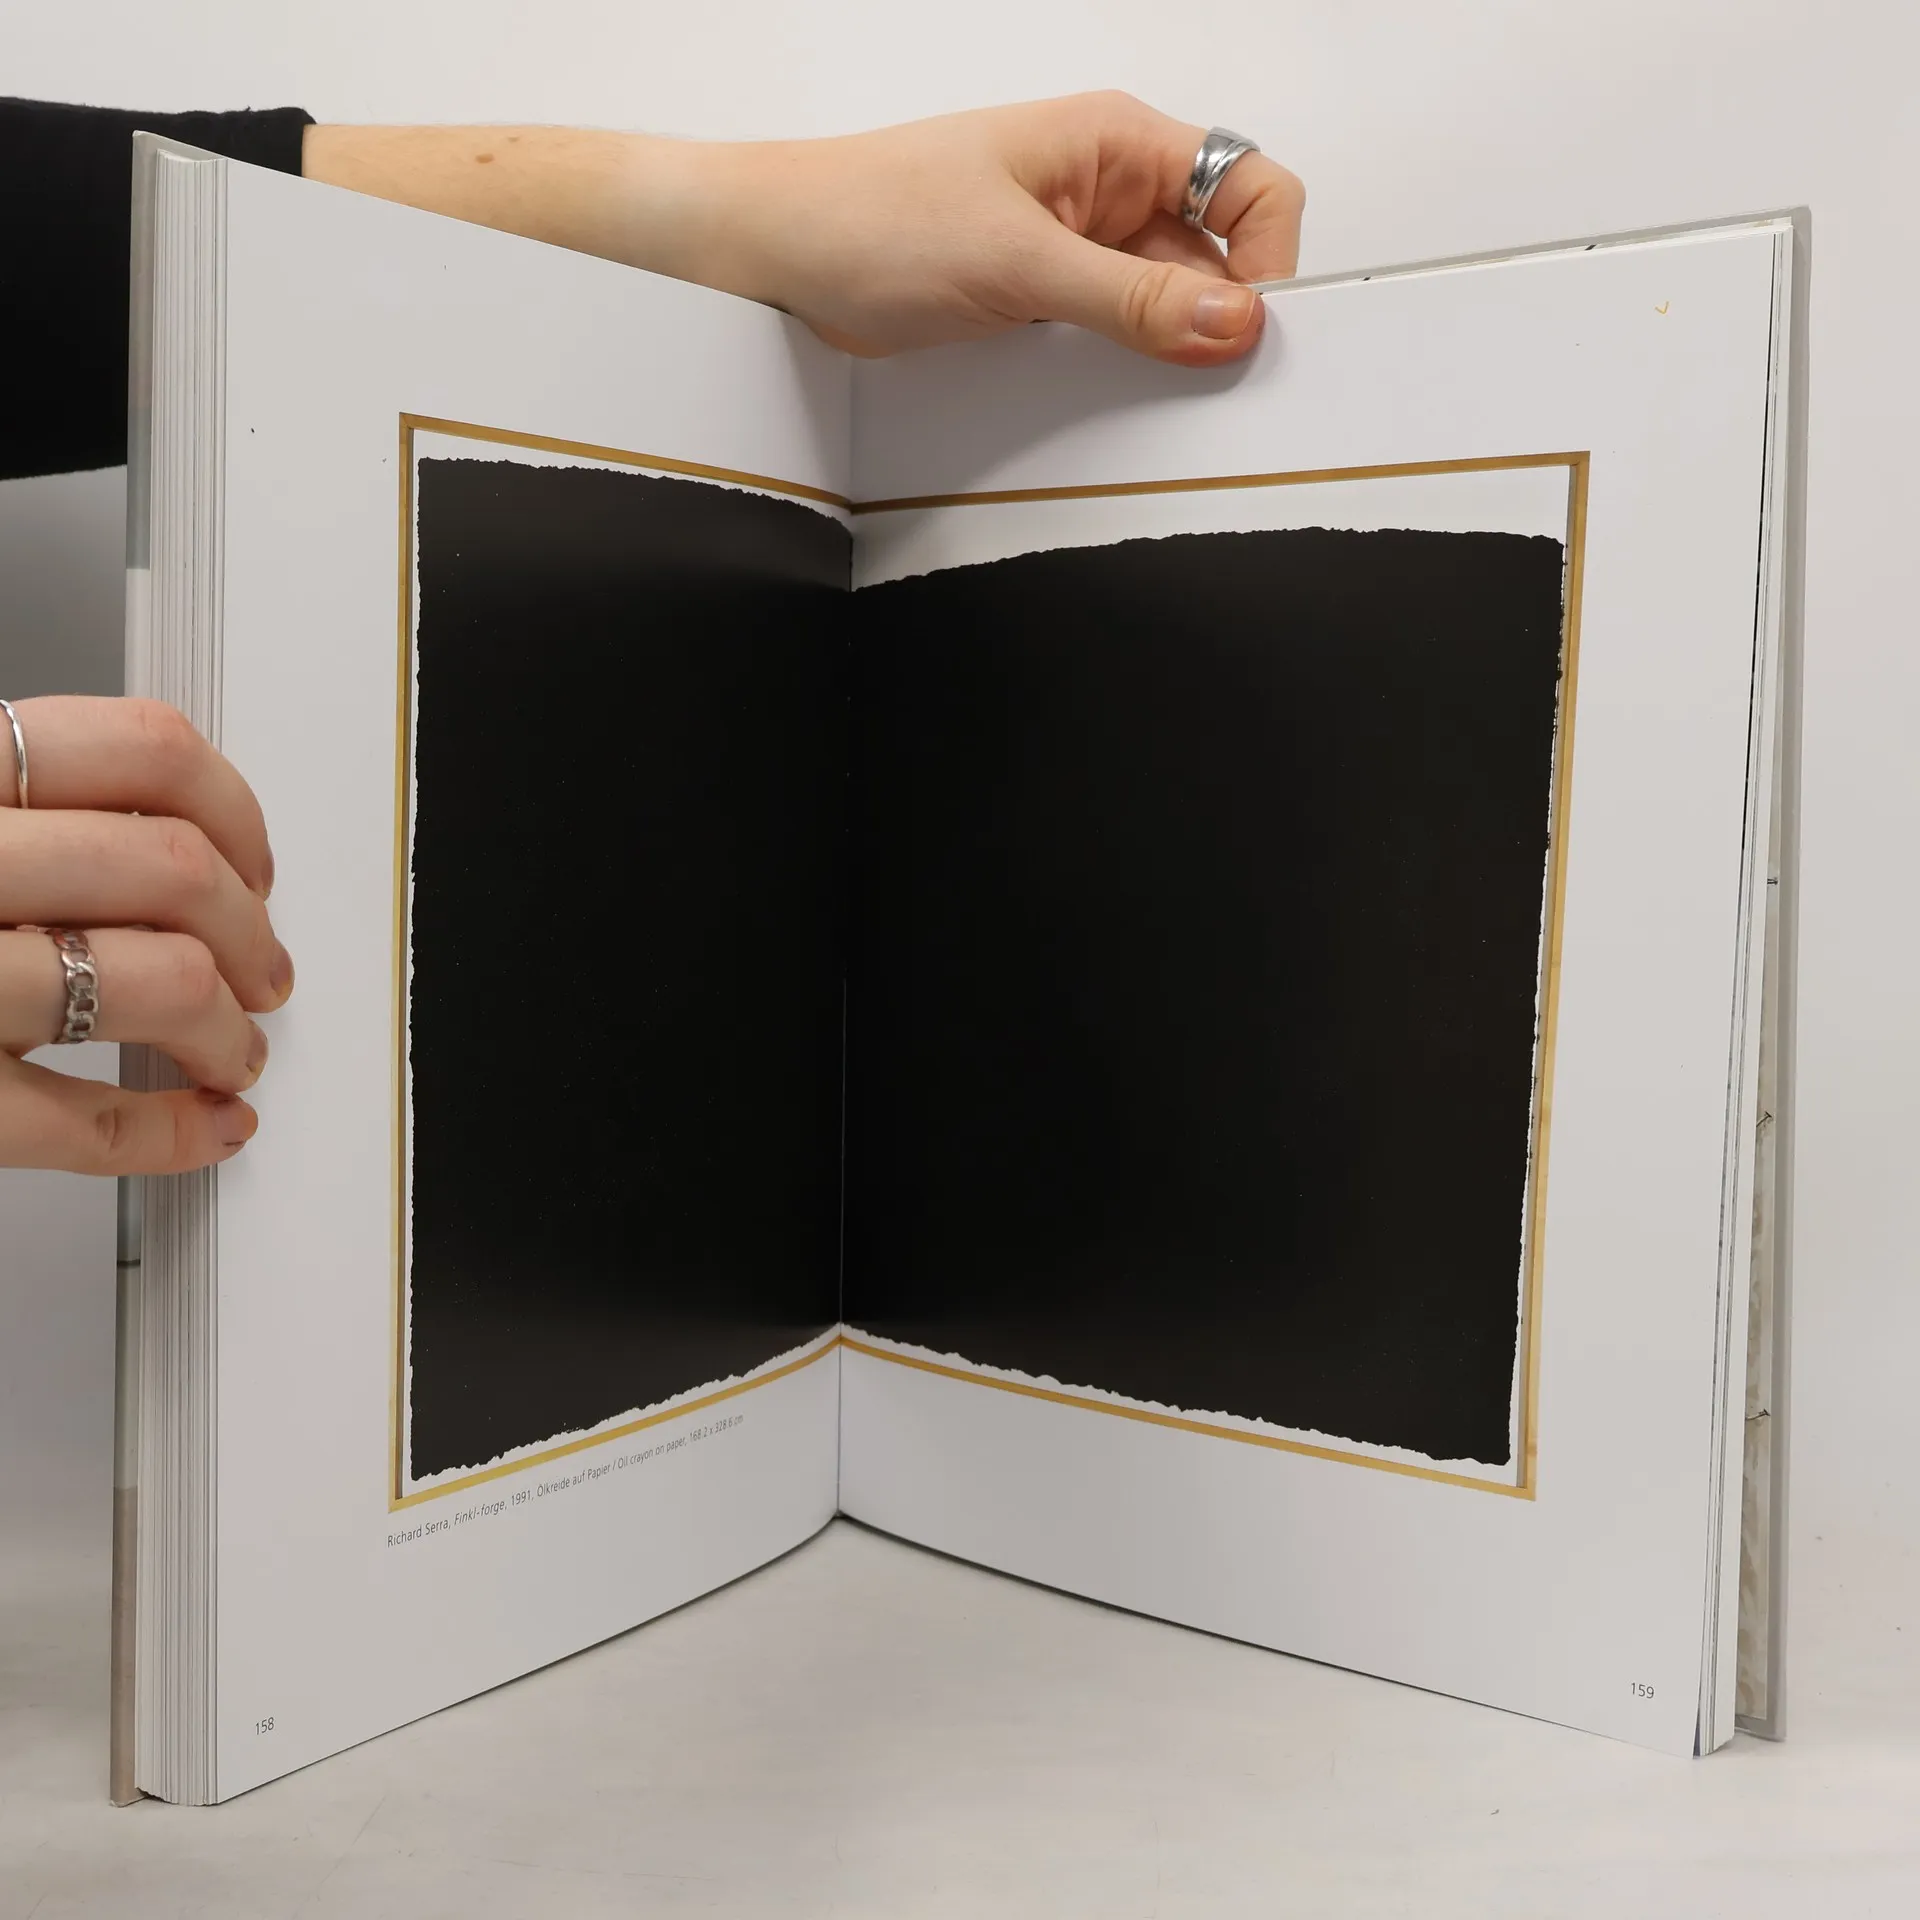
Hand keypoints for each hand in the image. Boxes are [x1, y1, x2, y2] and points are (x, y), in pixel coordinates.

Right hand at [0, 697, 290, 1173]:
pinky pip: (85, 1120)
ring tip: (235, 1048)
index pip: (143, 752)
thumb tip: (164, 829)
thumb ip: (5, 801)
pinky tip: (206, 1128)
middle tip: (263, 970)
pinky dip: (175, 1134)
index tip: (252, 861)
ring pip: (158, 984)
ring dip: (231, 1030)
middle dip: (251, 934)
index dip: (234, 811)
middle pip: (175, 873)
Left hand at [305, 93, 1304, 367]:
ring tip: (1159, 396)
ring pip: (1168, 302)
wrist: (771, 255)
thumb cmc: (867, 217)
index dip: (1270, 259)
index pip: (1249, 187)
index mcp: (1114, 143)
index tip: (1253, 335)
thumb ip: (1130, 300)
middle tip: (1217, 385)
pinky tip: (1117, 399)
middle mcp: (1106, 190)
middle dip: (1226, 316)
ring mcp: (1074, 251)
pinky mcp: (1040, 302)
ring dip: (1172, 349)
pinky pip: (1114, 336)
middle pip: (1219, 253)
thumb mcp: (1015, 264)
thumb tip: (1233, 320)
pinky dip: (1127, 369)